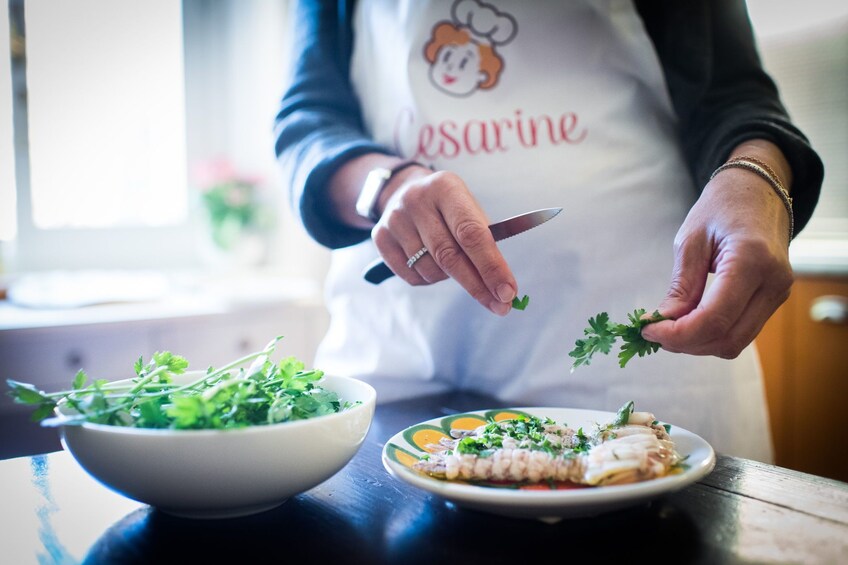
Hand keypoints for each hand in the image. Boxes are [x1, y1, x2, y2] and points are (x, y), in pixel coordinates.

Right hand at [371, 168, 517, 315]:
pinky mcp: (380, 236)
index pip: (472, 233)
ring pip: (430, 269)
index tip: (508, 292)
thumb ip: (484, 241)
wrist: (402, 191)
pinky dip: (429, 280)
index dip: (491, 266)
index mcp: (446, 187)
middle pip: (449, 256)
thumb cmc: (447, 208)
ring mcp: (395, 218)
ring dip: (449, 278)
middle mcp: (417, 200)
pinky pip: (411, 276)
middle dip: (477, 285)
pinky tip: (433, 266)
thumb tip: (503, 286)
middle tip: (499, 306)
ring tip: (454, 266)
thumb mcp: (468, 209)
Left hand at [640, 166, 792, 357]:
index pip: (714, 318)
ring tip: (668, 328)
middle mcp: (773, 283)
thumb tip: (663, 321)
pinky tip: (689, 323)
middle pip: (727, 339)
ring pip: (736, 342)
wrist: (758, 191)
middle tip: (654, 333)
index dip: (678, 334)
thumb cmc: (722, 206)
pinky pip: (742, 331)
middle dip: (686, 343)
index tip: (648, 330)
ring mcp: (778, 293)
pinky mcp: (773, 299)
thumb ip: (681, 285)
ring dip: (698, 344)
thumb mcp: (691, 239)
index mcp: (751, 261)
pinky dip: (712, 334)